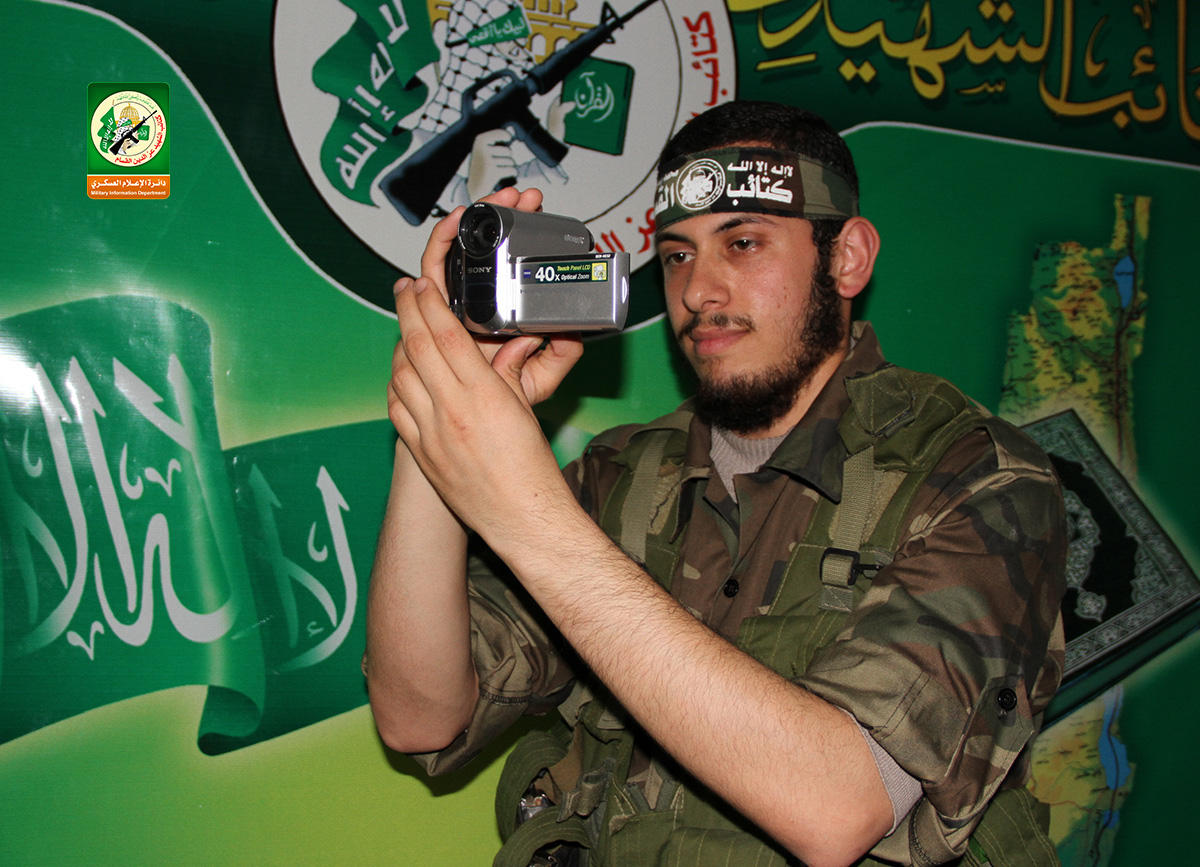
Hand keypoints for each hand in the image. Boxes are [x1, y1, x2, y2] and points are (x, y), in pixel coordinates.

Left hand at [387, 274, 576, 547]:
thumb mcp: (525, 409)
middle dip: (406, 312)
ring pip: (399, 376)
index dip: (430, 303)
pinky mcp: (421, 453)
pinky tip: (401, 373)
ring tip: (404, 327)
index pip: (446, 335)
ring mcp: (431, 433)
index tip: (422, 284)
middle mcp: (452, 411)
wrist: (520, 518)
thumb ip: (509, 372)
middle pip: (417, 347)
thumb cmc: (530, 468)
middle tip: (403, 290)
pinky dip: (395, 384)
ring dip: (398, 346)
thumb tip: (511, 344)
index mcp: (483, 395)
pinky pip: (396, 408)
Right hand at [406, 186, 582, 406]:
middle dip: (504, 213)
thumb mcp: (541, 377)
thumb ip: (560, 355)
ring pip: (463, 247)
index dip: (524, 232)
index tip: (540, 213)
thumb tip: (572, 331)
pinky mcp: (432, 303)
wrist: (472, 421)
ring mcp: (454, 298)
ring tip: (499, 198)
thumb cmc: (501, 399)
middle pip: (486, 245)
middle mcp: (477, 300)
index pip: (511, 260)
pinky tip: (457, 220)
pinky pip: (434, 266)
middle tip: (525, 197)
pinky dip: (442, 240)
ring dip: (478, 217)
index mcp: (500, 311)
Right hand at [466, 130, 517, 201]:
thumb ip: (496, 140)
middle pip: (508, 151)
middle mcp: (482, 149)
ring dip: (509, 167)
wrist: (473, 187)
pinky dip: (512, 173)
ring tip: (500, 170)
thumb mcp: (484, 150)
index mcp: (480, 140)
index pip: (500, 133)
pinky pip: (511, 170)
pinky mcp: (493, 172)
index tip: (509, 139)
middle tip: (499, 163)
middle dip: (508, 158)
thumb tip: (511, 132)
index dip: (507, 136)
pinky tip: (507, 175)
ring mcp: (487, 160)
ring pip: (511, 162)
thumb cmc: (482, 166)